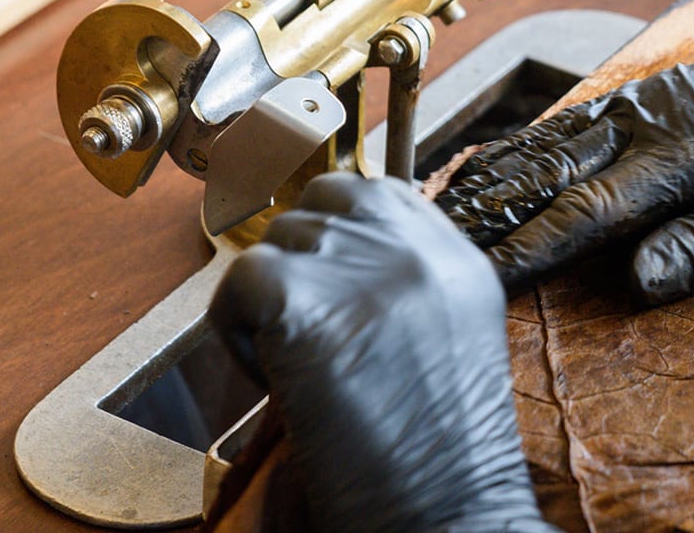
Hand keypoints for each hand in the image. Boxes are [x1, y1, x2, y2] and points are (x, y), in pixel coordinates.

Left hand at [209, 173, 554, 532]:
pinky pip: (239, 282)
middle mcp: (416, 251)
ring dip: (270, 298)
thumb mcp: (455, 337)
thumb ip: (410, 283)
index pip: (379, 193)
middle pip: (323, 203)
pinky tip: (273, 376)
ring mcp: (364, 272)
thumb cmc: (443, 453)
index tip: (327, 278)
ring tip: (297, 364)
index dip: (339, 229)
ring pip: (278, 241)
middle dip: (301, 260)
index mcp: (457, 258)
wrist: (446, 510)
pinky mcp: (306, 306)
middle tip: (305, 326)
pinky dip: (235, 330)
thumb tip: (338, 263)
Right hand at [439, 0, 693, 303]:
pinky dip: (524, 145)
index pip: (586, 210)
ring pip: (549, 141)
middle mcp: (654, 117)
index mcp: (689, 152)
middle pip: (549, 173)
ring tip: (439, 211)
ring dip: (493, 179)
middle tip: (427, 252)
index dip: (526, 250)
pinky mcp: (657, 91)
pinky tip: (499, 161)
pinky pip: (573, 119)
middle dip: (486, 217)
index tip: (476, 281)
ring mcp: (650, 97)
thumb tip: (637, 281)